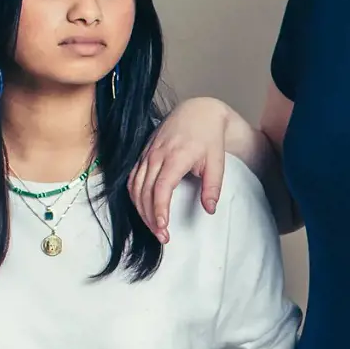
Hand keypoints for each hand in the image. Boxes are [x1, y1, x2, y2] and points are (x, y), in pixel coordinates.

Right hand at [128, 97, 230, 242]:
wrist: (198, 112)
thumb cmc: (209, 137)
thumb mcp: (217, 161)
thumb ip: (213, 186)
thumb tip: (210, 209)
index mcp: (176, 156)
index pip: (161, 188)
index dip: (159, 209)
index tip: (163, 227)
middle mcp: (157, 155)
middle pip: (145, 191)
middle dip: (150, 217)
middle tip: (162, 236)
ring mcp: (147, 154)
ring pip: (135, 186)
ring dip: (141, 210)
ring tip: (155, 227)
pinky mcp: (143, 154)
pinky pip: (133, 178)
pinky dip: (135, 196)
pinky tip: (143, 209)